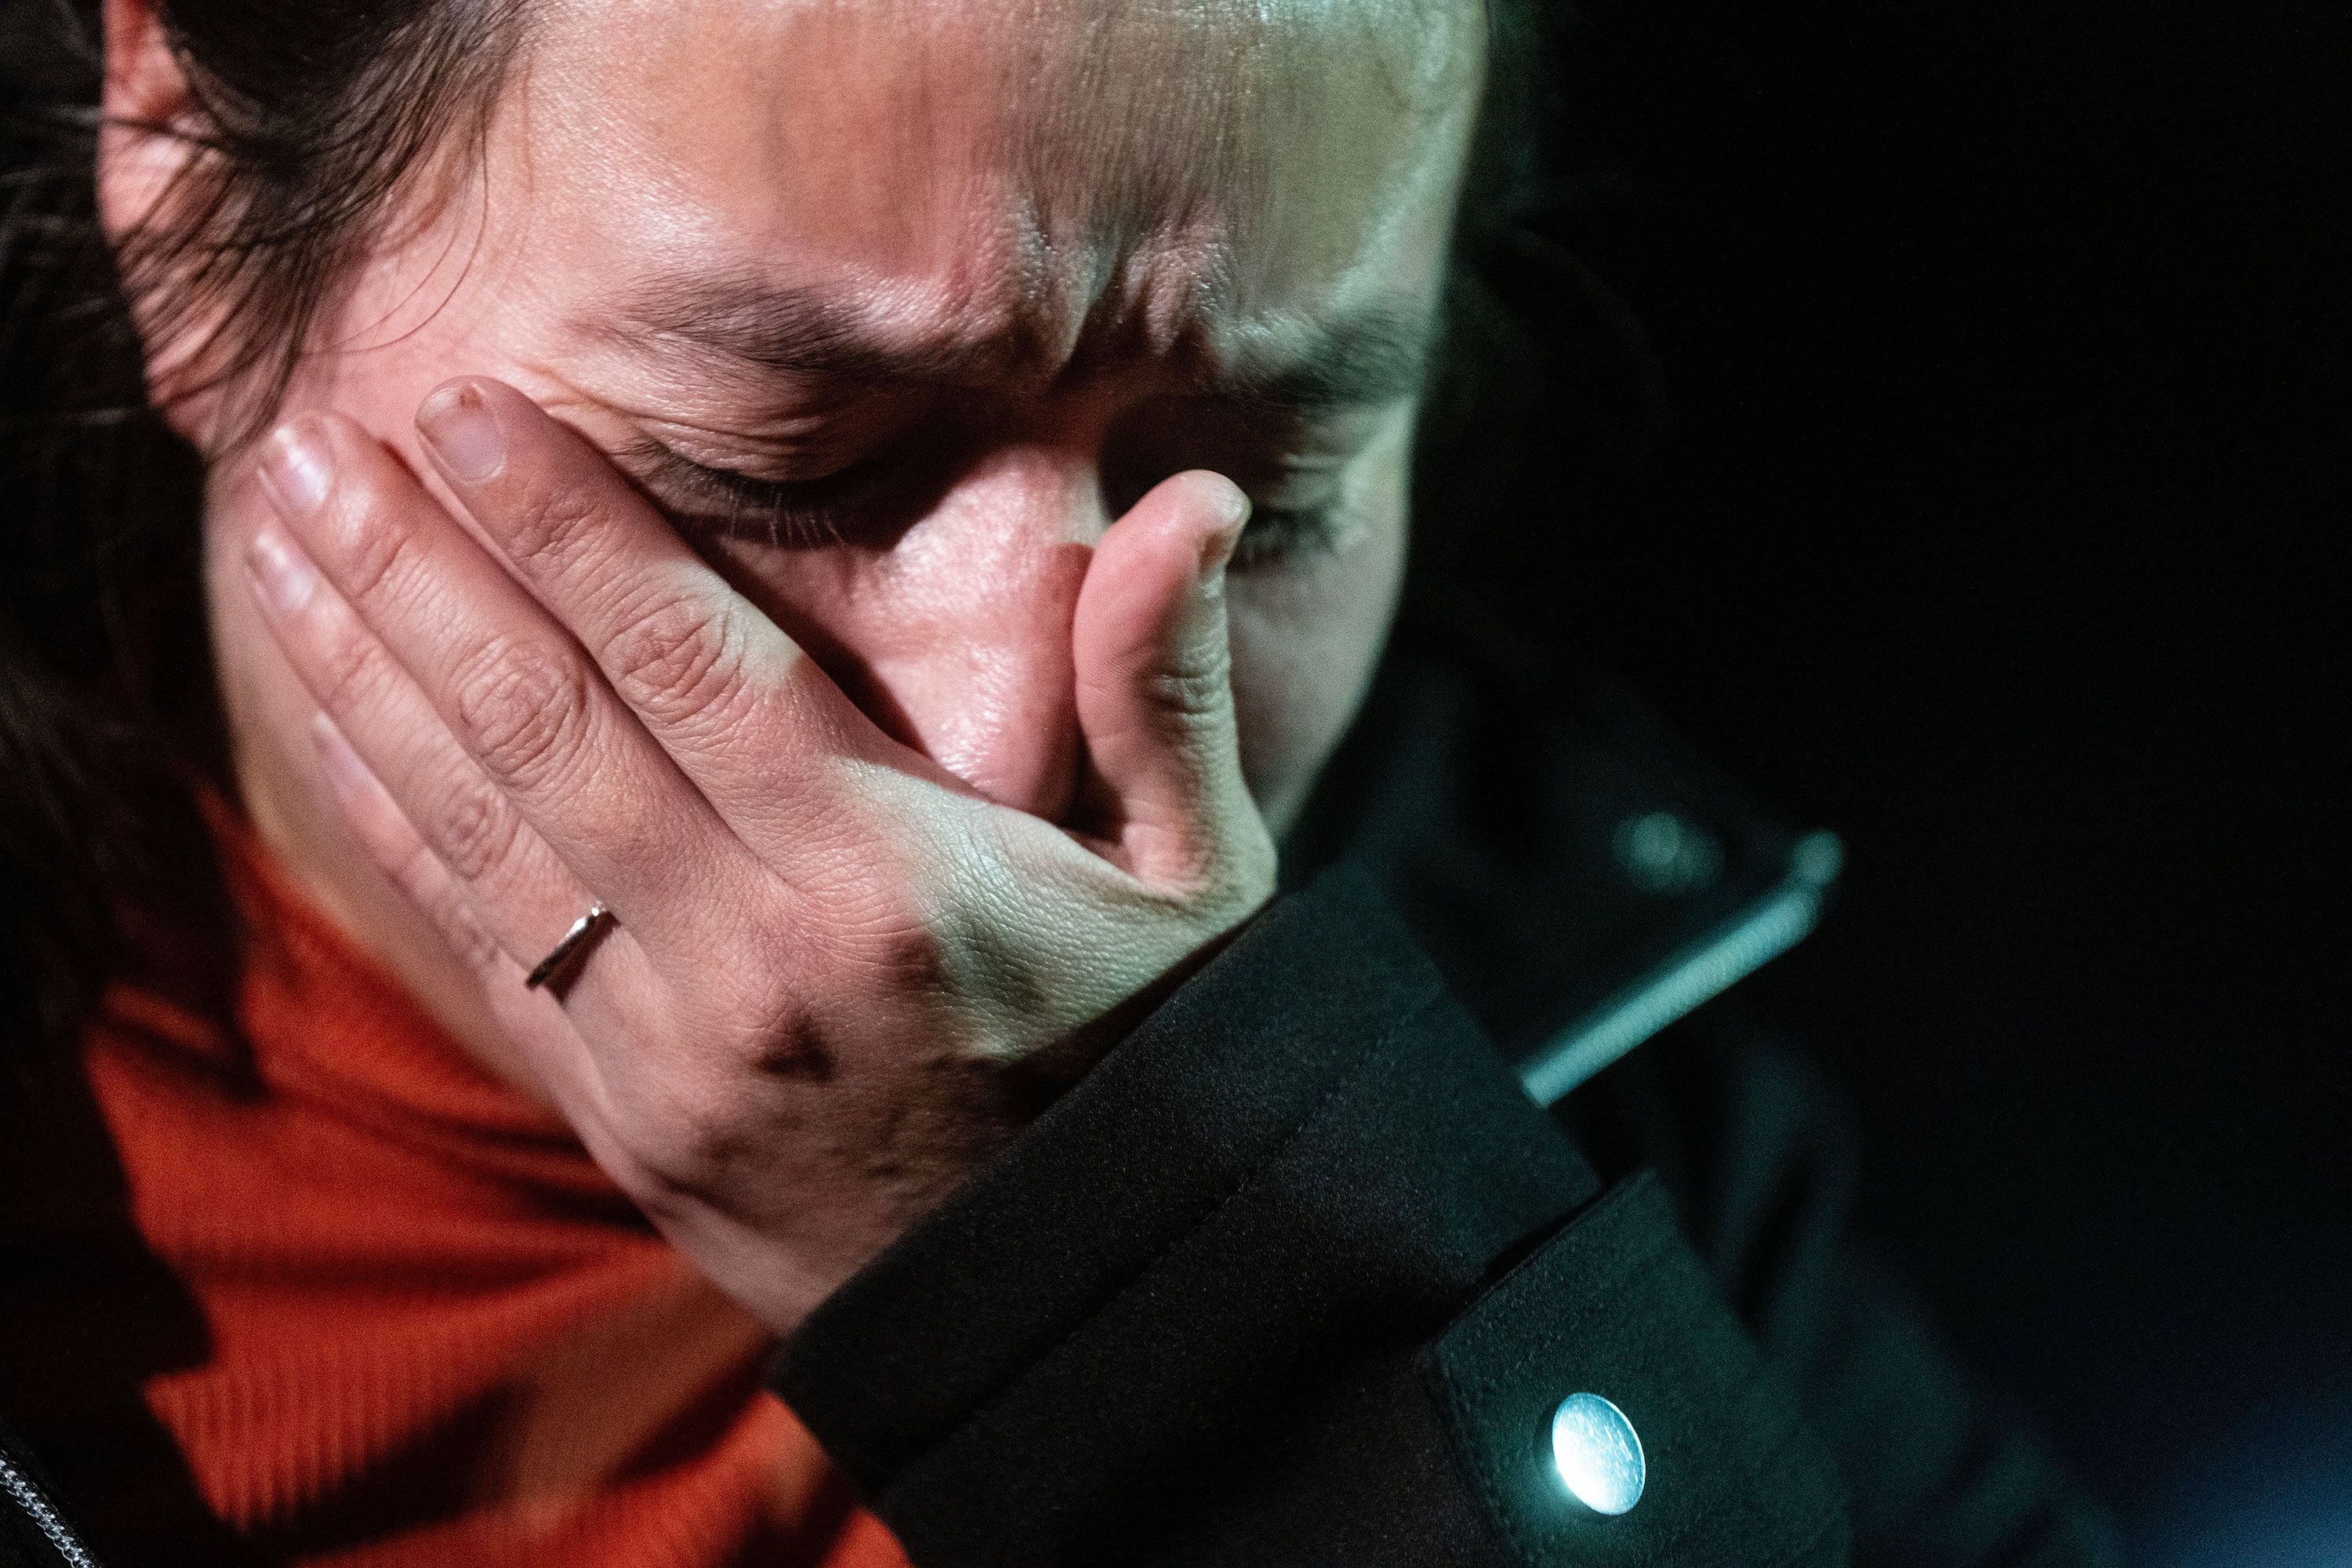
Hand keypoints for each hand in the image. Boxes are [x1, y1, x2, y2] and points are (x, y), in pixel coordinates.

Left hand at [242, 377, 1276, 1331]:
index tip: (472, 406)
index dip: (571, 529)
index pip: (692, 666)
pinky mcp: (619, 1108)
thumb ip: (1160, 688)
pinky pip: (475, 939)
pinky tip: (321, 712)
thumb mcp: (1196, 881)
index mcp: (894, 883)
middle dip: (414, 567)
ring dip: (362, 668)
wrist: (1067, 1297)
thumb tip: (1187, 499)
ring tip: (275, 534)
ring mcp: (667, 1047)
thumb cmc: (1146, 1058)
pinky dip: (386, 813)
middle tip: (310, 436)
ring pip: (476, 824)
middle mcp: (754, 959)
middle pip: (543, 727)